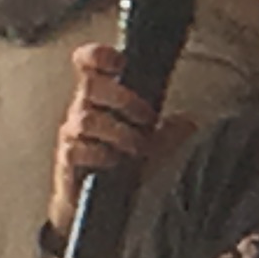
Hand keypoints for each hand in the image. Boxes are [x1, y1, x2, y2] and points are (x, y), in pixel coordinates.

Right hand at [51, 39, 191, 243]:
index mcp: (100, 97)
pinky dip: (102, 154)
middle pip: (90, 86)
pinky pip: (78, 149)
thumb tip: (190, 122)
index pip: (87, 62)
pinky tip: (116, 162)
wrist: (98, 203)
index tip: (120, 62)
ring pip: (87, 119)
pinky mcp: (68, 159)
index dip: (99, 55)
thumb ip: (170, 131)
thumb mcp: (153, 143)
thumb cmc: (123, 162)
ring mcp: (72, 133)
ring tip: (138, 147)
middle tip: (148, 118)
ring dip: (120, 132)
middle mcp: (82, 109)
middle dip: (124, 99)